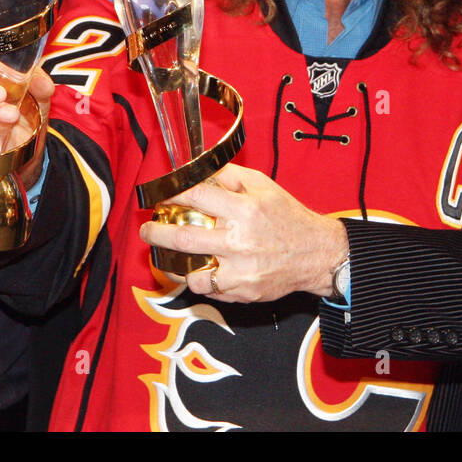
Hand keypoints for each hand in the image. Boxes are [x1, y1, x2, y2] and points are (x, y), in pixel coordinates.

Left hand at [138, 163, 348, 303]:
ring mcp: (241, 271)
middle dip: (157, 233)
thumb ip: (230, 177)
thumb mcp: (264, 186)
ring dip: (173, 265)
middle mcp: (240, 242)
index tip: (160, 197)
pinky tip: (196, 270)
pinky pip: (210, 290)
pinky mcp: (244, 291)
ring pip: (192, 273)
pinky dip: (199, 281)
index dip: (172, 196)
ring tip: (165, 256)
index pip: (196, 199)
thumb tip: (200, 170)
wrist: (315, 253)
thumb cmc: (288, 217)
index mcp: (244, 211)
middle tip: (146, 230)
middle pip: (185, 238)